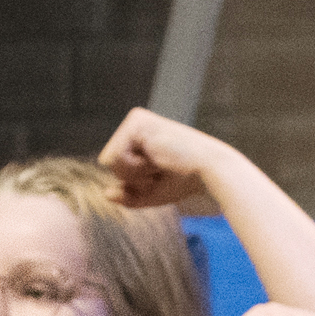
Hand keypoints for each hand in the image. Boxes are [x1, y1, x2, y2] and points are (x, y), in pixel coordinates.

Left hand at [94, 107, 230, 213]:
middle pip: (108, 163)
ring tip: (158, 164)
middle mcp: (134, 122)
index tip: (159, 172)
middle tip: (159, 169)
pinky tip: (156, 159)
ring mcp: (134, 120)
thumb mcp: (152, 193)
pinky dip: (135, 168)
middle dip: (131, 177)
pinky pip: (115, 157)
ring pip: (108, 160)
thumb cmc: (184, 181)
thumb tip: (105, 194)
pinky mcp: (136, 123)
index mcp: (139, 134)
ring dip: (133, 173)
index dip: (134, 180)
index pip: (114, 165)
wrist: (208, 172)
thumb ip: (129, 196)